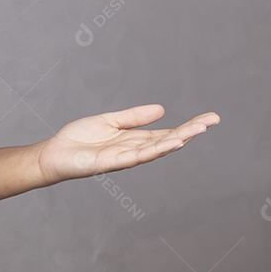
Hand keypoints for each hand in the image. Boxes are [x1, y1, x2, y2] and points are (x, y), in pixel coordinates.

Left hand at [35, 104, 219, 184]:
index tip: (209, 118)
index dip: (188, 126)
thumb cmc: (80, 139)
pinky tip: (174, 142)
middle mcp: (136, 150)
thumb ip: (134, 117)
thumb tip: (161, 109)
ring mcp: (128, 157)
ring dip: (181, 138)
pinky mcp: (116, 162)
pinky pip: (141, 155)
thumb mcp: (110, 121)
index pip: (168, 133)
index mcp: (136, 139)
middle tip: (214, 120)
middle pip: (170, 140)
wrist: (56, 152)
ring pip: (160, 148)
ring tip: (200, 128)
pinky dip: (159, 149)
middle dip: (192, 130)